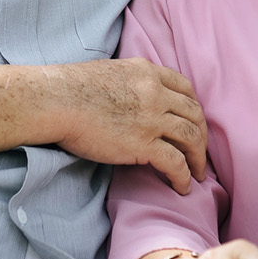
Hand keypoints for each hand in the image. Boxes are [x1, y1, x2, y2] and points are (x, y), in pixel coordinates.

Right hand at [42, 58, 208, 193]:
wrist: (55, 101)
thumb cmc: (70, 88)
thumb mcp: (111, 71)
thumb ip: (131, 82)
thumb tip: (132, 97)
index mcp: (147, 72)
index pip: (185, 88)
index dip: (193, 107)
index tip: (194, 122)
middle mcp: (155, 92)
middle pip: (194, 113)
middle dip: (202, 135)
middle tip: (201, 152)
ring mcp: (151, 118)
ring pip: (191, 137)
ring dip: (199, 159)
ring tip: (199, 174)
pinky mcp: (142, 143)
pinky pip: (175, 162)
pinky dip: (184, 176)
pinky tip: (183, 187)